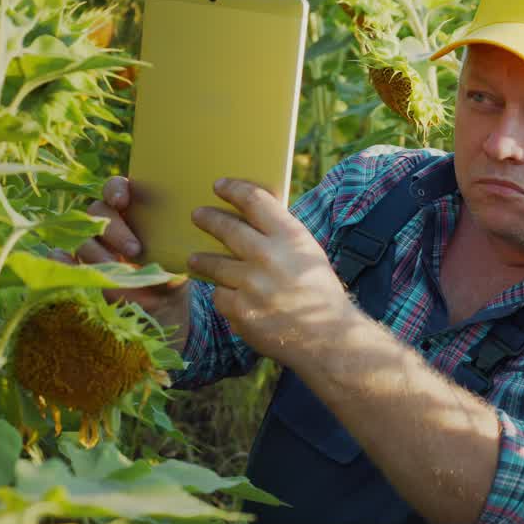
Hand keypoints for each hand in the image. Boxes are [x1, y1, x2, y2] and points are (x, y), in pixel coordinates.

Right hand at [52, 176, 191, 319]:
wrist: (164, 301)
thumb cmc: (172, 270)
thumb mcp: (176, 259)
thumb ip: (169, 254)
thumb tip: (163, 261)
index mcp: (131, 208)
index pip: (115, 187)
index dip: (115, 189)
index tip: (122, 201)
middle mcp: (109, 221)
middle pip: (98, 212)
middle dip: (115, 230)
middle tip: (135, 250)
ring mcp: (94, 243)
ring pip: (84, 238)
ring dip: (98, 253)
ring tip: (117, 270)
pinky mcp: (82, 265)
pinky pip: (64, 259)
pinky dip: (63, 261)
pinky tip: (66, 263)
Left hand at [187, 177, 356, 368]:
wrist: (327, 338)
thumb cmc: (319, 292)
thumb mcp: (308, 254)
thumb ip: (281, 236)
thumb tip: (248, 218)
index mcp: (290, 236)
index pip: (254, 200)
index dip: (233, 189)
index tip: (220, 186)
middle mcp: (268, 255)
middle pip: (226, 227)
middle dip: (208, 219)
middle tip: (197, 215)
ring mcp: (251, 284)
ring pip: (213, 264)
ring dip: (202, 260)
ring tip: (195, 258)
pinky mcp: (239, 310)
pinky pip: (220, 295)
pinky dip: (225, 296)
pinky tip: (232, 298)